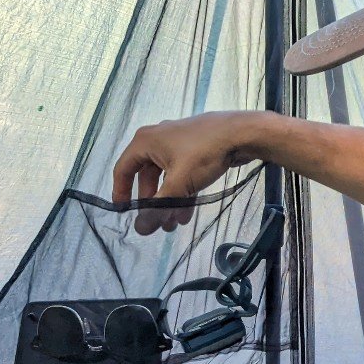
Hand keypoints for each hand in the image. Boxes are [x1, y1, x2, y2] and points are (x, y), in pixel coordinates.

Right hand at [111, 111, 265, 234]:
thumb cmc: (204, 153)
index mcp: (145, 142)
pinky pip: (181, 173)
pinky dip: (182, 191)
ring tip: (175, 224)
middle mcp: (157, 139)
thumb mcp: (179, 184)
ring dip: (169, 201)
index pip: (123, 169)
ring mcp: (177, 142)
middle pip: (146, 176)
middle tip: (158, 224)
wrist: (242, 133)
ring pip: (166, 177)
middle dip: (153, 203)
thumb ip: (158, 208)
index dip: (121, 193)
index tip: (125, 213)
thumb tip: (140, 230)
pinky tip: (188, 212)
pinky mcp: (194, 147)